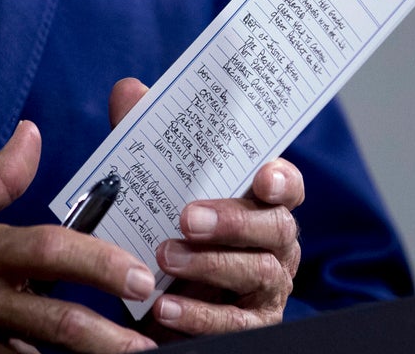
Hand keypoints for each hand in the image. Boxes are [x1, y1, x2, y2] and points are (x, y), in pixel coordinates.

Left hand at [110, 78, 303, 339]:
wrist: (155, 294)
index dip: (282, 179)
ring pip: (258, 273)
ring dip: (210, 265)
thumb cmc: (167, 227)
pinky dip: (200, 315)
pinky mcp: (250, 324)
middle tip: (187, 218)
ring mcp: (266, 287)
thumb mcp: (154, 183)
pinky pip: (235, 324)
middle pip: (275, 227)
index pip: (286, 186)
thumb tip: (129, 89)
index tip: (263, 175)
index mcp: (258, 202)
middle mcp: (272, 243)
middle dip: (233, 221)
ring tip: (164, 256)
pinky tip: (165, 307)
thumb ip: (145, 140)